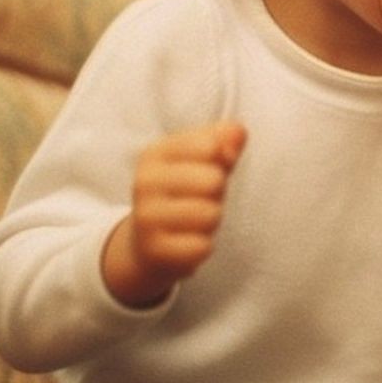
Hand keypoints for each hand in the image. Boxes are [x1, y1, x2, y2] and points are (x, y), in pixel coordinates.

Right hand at [101, 121, 245, 306]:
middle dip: (218, 192)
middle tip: (201, 199)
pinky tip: (186, 242)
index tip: (206, 169)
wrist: (147, 242)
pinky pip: (202, 246)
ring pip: (210, 214)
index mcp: (154, 154)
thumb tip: (238, 132)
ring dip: (211, 219)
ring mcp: (145, 218)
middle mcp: (143, 183)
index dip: (222, 159)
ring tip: (194, 220)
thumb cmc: (184, 193)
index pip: (210, 145)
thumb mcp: (202, 161)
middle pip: (214, 180)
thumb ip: (223, 141)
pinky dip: (202, 246)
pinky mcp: (155, 250)